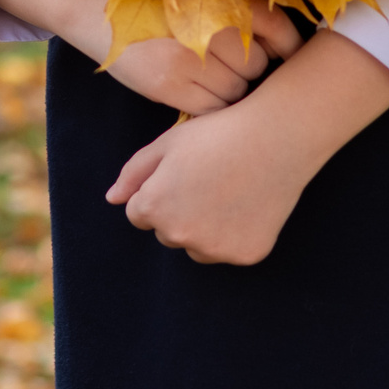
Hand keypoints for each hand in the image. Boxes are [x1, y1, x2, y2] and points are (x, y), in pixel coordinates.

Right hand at [90, 7, 304, 114]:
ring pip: (236, 90)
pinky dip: (209, 103)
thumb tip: (280, 43)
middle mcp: (209, 25)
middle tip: (228, 61)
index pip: (276, 28)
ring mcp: (189, 58)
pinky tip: (193, 87)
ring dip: (229, 88)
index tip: (290, 55)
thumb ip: (236, 6)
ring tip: (205, 72)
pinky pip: (212, 108)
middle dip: (249, 67)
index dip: (289, 46)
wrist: (95, 7)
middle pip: (256, 65)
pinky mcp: (170, 86)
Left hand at [106, 30, 388, 264]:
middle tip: (208, 179)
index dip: (159, 191)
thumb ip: (133, 174)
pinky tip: (248, 204)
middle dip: (179, 211)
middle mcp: (180, 235)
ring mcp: (215, 249)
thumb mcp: (166, 144)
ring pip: (197, 246)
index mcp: (154, 207)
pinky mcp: (245, 255)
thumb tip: (112, 200)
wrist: (275, 138)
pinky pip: (228, 250)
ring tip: (228, 191)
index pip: (139, 214)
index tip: (183, 173)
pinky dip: (235, 234)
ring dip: (204, 229)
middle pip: (167, 233)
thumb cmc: (217, 134)